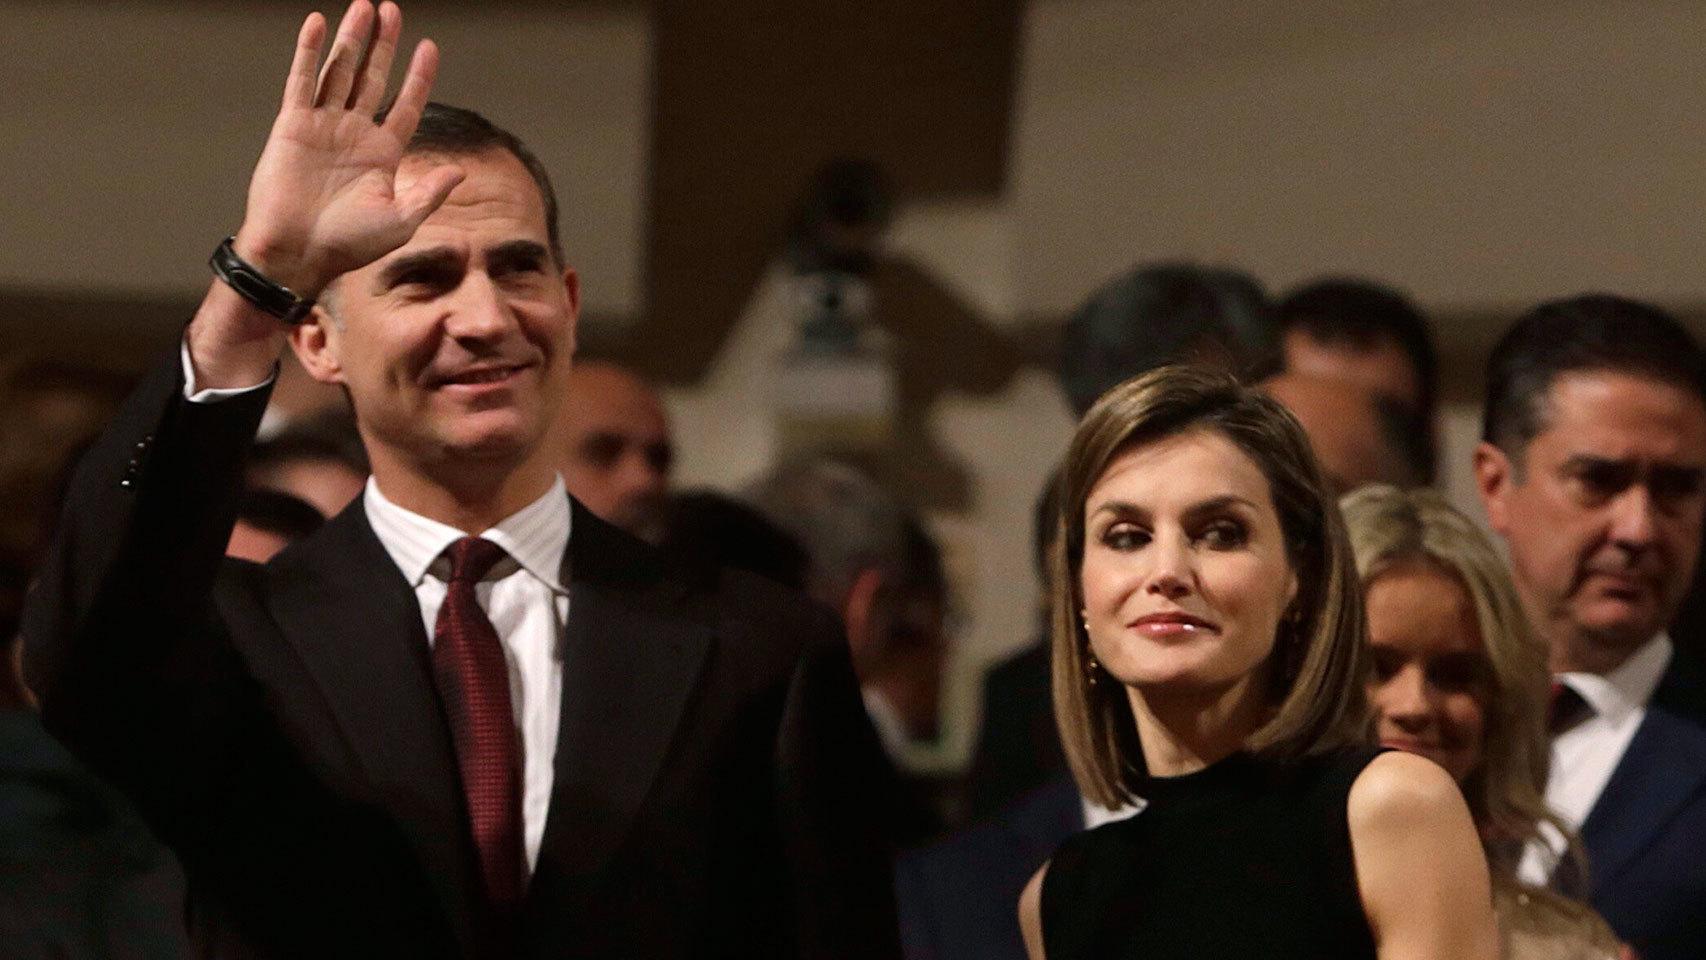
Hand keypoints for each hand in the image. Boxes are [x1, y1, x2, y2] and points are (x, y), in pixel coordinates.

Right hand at [233, 0, 463, 299]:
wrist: (298, 252)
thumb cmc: (349, 245)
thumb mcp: (401, 221)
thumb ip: (430, 193)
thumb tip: (461, 171)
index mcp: (382, 154)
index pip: (406, 105)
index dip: (418, 76)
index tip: (430, 47)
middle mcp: (354, 134)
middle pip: (373, 78)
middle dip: (384, 45)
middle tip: (392, 10)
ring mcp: (323, 126)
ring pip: (340, 71)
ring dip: (351, 39)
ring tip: (364, 6)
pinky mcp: (293, 124)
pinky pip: (303, 80)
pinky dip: (310, 52)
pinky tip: (318, 23)